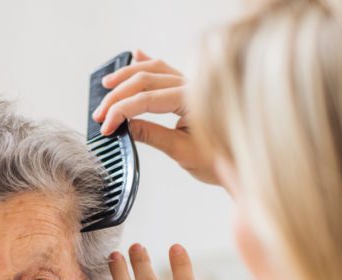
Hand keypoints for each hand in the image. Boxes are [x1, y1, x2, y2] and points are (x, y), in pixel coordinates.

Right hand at [91, 49, 222, 186]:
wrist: (242, 162)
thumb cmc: (219, 159)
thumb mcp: (182, 151)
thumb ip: (153, 135)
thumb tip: (125, 126)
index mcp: (191, 101)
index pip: (146, 99)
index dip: (121, 112)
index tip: (105, 127)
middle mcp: (192, 86)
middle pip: (145, 80)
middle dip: (118, 96)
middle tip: (99, 114)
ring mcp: (191, 84)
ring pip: (154, 70)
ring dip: (127, 75)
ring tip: (107, 85)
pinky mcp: (189, 88)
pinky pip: (166, 69)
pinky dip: (148, 62)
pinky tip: (136, 55)